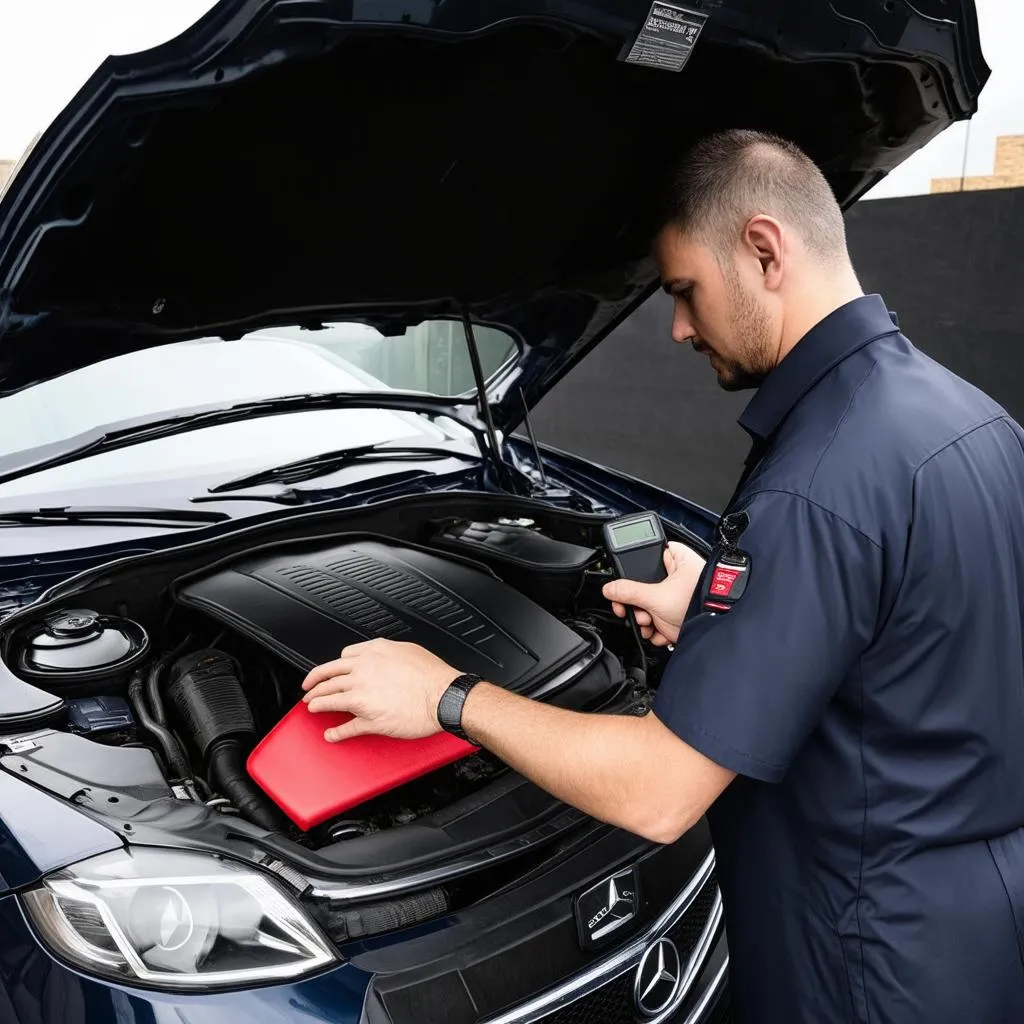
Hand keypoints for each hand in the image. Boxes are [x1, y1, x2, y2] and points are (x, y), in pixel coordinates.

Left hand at [300, 638, 458, 742]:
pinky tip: (330, 734)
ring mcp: (362, 698)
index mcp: (371, 655)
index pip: (338, 661)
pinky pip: (346, 727)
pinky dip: (335, 732)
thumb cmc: (432, 674)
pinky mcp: (369, 721)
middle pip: (327, 679)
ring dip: (316, 704)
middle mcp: (362, 674)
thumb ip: (385, 651)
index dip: (329, 669)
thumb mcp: (406, 650)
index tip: (326, 674)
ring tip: (311, 707)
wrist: (444, 696)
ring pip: (329, 700)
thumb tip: (378, 654)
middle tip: (308, 691)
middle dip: (314, 686)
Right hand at [601, 541, 705, 645]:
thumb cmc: (698, 601)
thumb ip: (628, 591)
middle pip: (643, 586)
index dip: (630, 572)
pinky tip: (658, 630)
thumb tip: (609, 588)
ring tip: (650, 623)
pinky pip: (658, 618)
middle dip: (637, 604)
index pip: (644, 557)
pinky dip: (655, 627)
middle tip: (635, 609)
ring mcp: (677, 595)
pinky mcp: (678, 612)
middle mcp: (676, 574)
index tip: (621, 586)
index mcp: (674, 558)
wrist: (714, 628)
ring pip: (649, 605)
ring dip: (645, 618)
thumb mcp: (655, 596)